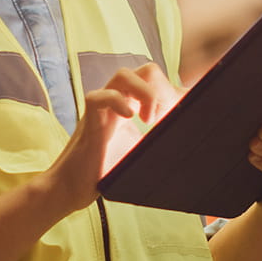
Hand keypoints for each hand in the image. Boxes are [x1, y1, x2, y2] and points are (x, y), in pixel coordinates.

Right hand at [44, 63, 174, 214]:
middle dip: (161, 87)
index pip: (156, 82)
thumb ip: (158, 142)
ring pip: (123, 75)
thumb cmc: (105, 172)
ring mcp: (102, 109)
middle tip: (163, 117)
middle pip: (144, 71)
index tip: (189, 109)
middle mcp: (118, 102)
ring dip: (143, 92)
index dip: (177, 90)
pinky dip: (118, 102)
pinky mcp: (88, 121)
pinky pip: (99, 96)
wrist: (72, 189)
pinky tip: (130, 119)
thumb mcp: (140, 153)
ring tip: (148, 120)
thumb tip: (189, 148)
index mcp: (132, 106)